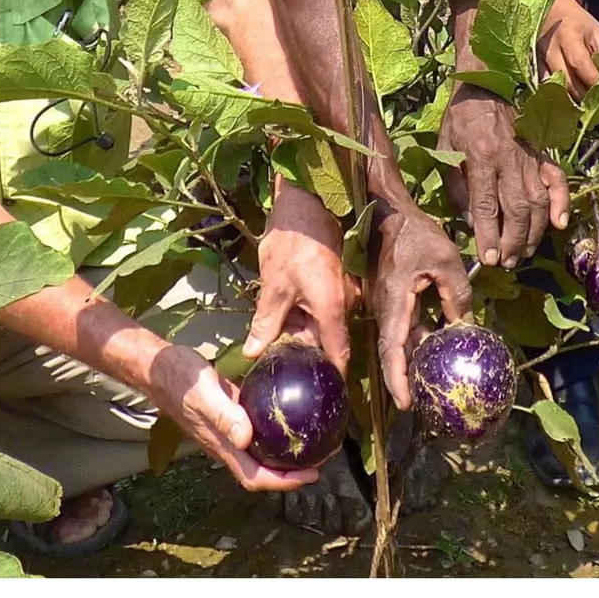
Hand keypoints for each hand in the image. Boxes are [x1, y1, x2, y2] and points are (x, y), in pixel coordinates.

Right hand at [136, 334, 318, 492]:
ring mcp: (229, 430)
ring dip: (287, 453)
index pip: (255, 476)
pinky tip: (294, 414)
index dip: (283, 482)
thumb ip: (224, 415)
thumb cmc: (178, 379)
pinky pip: (259, 429)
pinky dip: (278, 429)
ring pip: (262, 452)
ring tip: (316, 441)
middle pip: (263, 470)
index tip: (311, 475)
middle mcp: (227, 443)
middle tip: (324, 457)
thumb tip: (247, 439)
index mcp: (221, 445)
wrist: (158, 366)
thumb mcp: (203, 393)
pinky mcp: (233, 414)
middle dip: (293, 472)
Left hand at [247, 181, 354, 374]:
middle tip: (277, 361)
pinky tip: (283, 311)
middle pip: (326, 341)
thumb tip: (253, 353)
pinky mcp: (337, 281)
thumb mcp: (273, 288)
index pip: (338, 357)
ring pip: (322, 324)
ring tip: (273, 333)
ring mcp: (344, 292)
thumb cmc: (291, 243)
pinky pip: (322, 308)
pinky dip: (304, 313)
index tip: (319, 394)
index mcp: (333, 310)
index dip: (329, 377)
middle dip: (303, 350)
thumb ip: (265, 325)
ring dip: (300, 329)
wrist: (305, 203)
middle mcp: (345, 304)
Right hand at [365, 205, 473, 407]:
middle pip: (394, 350)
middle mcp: (385, 308)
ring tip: (433, 377)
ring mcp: (385, 303)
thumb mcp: (446, 260)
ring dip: (414, 357)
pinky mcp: (390, 297)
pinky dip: (417, 338)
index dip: (397, 379)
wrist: (388, 211)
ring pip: (400, 338)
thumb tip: (464, 324)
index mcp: (394, 303)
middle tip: (422, 400)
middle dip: (405, 377)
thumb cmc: (415, 233)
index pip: (392, 350)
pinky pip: (403, 324)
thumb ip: (457, 294)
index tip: (404, 403)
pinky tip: (436, 343)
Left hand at [437, 84, 571, 265]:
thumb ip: (458, 188)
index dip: (488, 235)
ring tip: (524, 253)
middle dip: (513, 241)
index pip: (486, 204)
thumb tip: (473, 222)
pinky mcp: (542, 154)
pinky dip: (562, 202)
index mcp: (480, 157)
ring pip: (538, 201)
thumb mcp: (446, 152)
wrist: (483, 86)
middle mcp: (509, 159)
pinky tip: (558, 224)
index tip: (489, 258)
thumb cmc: (459, 122)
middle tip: (507, 263)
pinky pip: (557, 180)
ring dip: (533, 232)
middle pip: (517, 209)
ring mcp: (529, 157)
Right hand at [536, 0, 598, 98]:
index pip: (580, 63)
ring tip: (589, 108)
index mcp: (568, 35)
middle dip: (585, 97)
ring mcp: (538, 60)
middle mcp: (550, 48)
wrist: (554, 13)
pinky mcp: (534, 69)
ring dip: (573, 101)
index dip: (594, 81)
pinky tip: (573, 104)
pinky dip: (560, 98)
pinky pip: (547, 89)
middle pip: (567, 81)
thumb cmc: (582, 25)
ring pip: (556, 89)